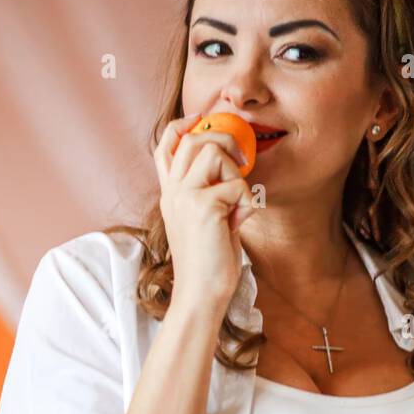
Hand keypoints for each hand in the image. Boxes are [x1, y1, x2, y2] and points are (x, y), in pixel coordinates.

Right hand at [154, 112, 256, 313]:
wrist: (202, 294)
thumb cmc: (210, 263)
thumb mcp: (207, 220)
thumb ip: (214, 194)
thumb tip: (238, 172)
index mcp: (170, 193)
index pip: (166, 145)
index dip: (183, 125)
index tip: (203, 119)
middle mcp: (172, 191)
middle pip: (195, 138)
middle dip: (225, 140)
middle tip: (244, 161)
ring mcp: (184, 196)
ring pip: (214, 152)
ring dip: (236, 173)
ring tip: (237, 202)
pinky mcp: (202, 206)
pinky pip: (236, 185)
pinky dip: (247, 202)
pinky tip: (240, 222)